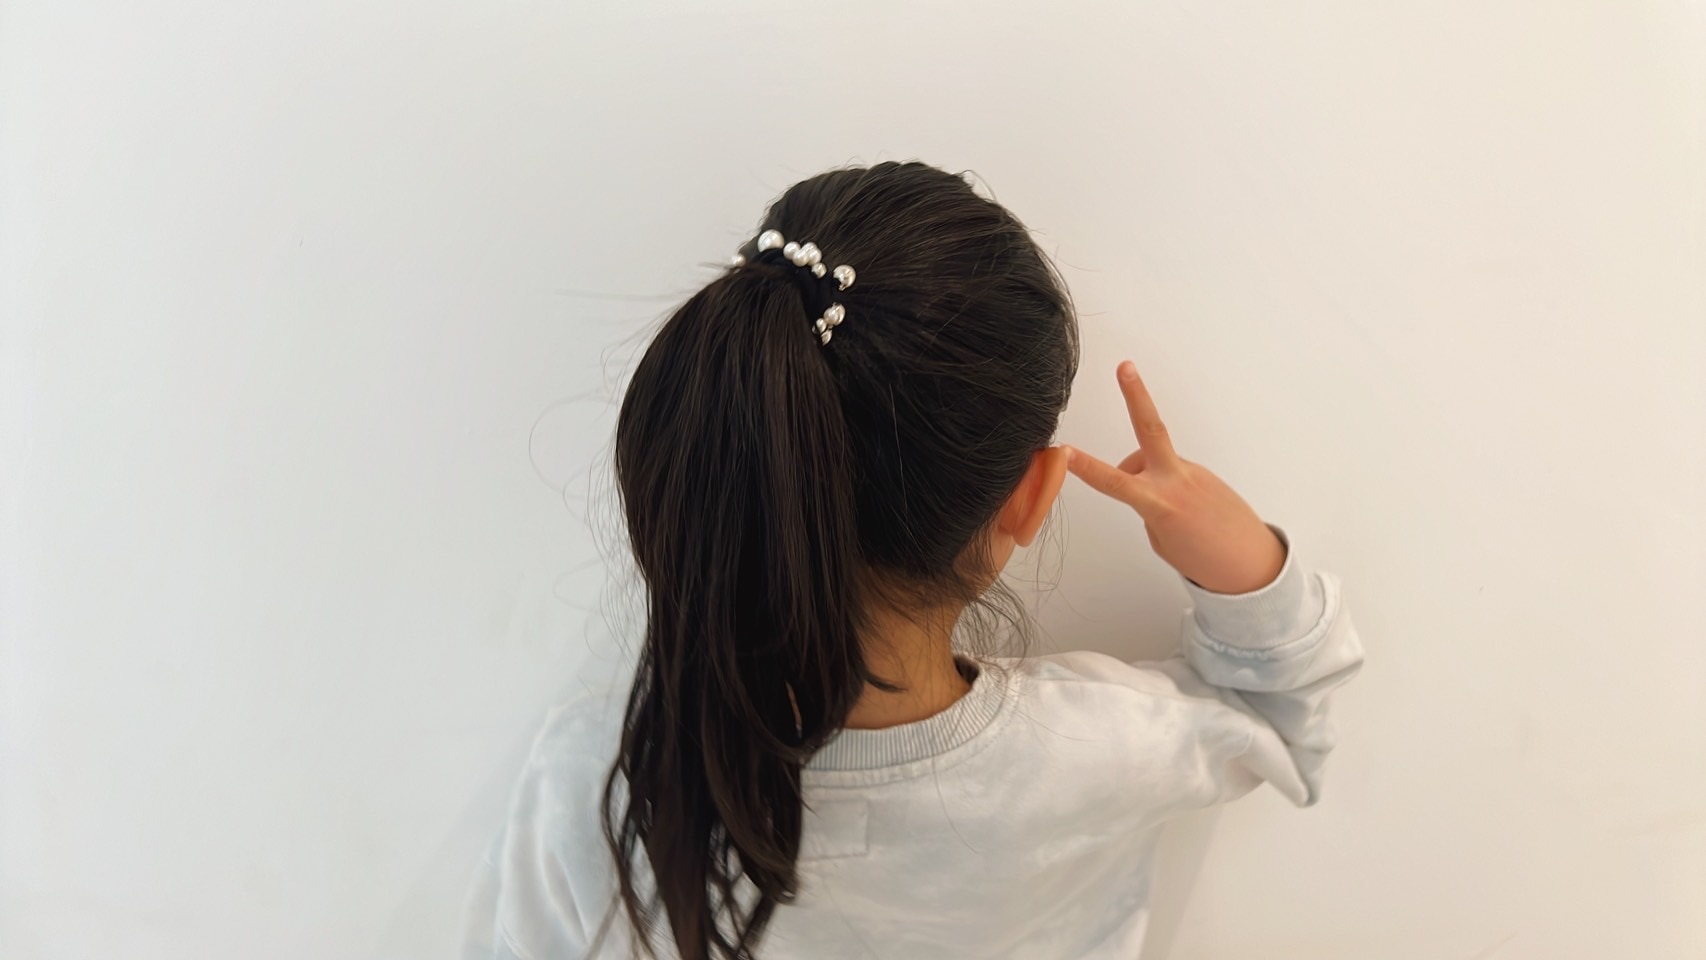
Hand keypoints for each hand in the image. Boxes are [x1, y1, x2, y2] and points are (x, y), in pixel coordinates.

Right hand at [1065, 361, 1285, 594]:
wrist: (1252, 563)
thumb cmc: (1206, 560)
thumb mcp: (1161, 541)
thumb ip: (1148, 509)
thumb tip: (1146, 488)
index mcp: (1160, 504)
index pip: (1114, 482)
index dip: (1086, 467)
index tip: (1064, 451)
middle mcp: (1176, 482)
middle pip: (1150, 429)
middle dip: (1136, 396)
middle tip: (1125, 366)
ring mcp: (1193, 474)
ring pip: (1153, 461)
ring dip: (1144, 477)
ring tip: (1166, 515)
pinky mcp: (1204, 475)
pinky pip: (1170, 474)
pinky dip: (1165, 489)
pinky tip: (1183, 513)